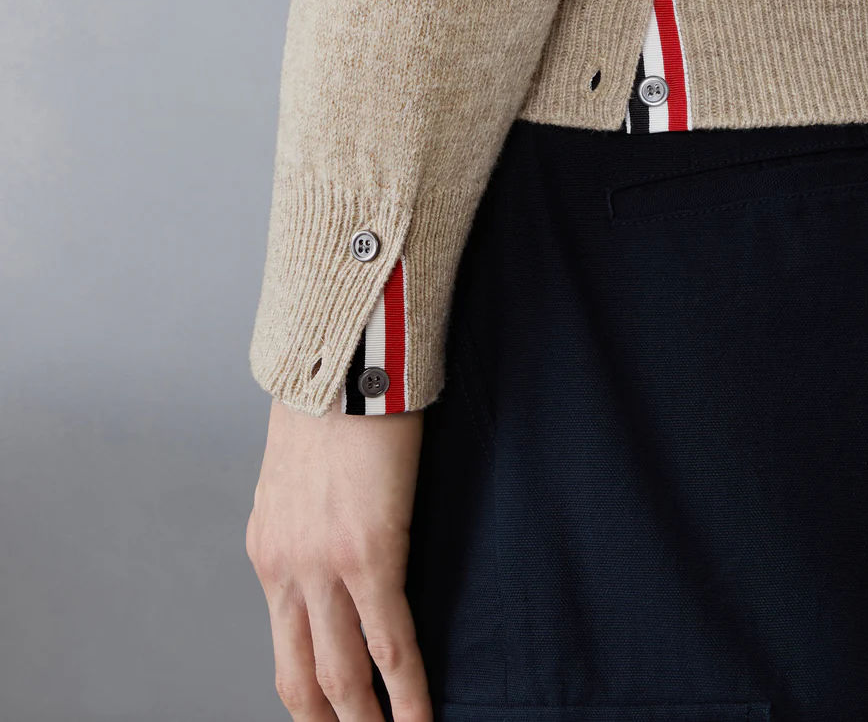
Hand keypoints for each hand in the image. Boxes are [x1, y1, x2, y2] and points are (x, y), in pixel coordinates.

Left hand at [247, 398, 431, 721]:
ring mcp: (324, 566)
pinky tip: (422, 721)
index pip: (284, 642)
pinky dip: (408, 694)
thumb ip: (310, 517)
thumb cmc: (331, 400)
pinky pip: (391, 644)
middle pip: (300, 677)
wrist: (340, 358)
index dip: (307, 691)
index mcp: (269, 548)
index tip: (328, 716)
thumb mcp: (300, 470)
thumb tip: (337, 535)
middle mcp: (284, 568)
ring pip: (342, 675)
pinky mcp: (370, 553)